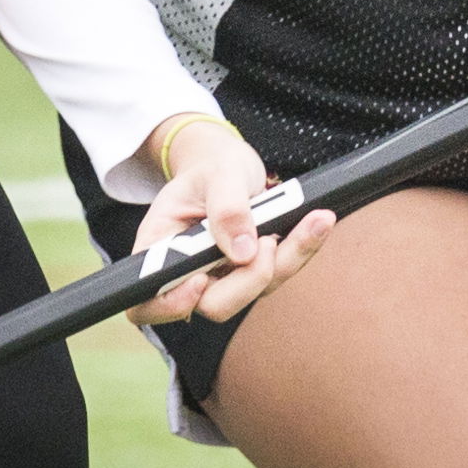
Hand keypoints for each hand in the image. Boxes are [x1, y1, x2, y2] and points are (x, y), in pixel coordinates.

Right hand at [133, 113, 336, 326]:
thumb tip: (242, 252)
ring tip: (312, 219)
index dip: (170, 304)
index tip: (200, 280)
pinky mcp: (252, 270)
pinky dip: (302, 247)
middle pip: (213, 304)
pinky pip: (280, 271)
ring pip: (255, 291)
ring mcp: (222, 275)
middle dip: (249, 279)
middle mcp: (188, 270)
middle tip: (267, 239)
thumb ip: (227, 208)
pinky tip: (319, 223)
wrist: (228, 163)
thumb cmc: (212, 166)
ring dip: (287, 258)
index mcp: (159, 248)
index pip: (148, 299)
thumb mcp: (218, 173)